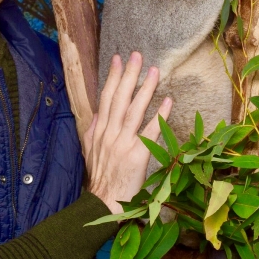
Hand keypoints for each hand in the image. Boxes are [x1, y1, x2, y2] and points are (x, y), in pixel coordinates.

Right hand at [83, 52, 171, 213]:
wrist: (102, 203)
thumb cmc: (100, 179)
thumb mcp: (90, 152)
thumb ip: (93, 132)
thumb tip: (96, 116)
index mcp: (99, 132)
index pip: (106, 98)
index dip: (112, 77)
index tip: (118, 59)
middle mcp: (110, 134)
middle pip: (119, 99)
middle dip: (128, 75)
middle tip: (137, 55)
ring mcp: (122, 144)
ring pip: (134, 111)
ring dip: (144, 89)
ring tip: (154, 71)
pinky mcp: (137, 156)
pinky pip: (150, 133)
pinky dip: (159, 116)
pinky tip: (168, 101)